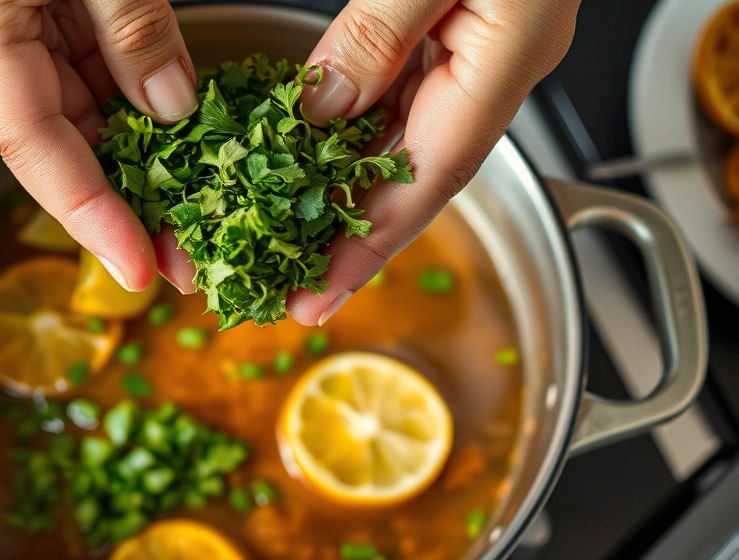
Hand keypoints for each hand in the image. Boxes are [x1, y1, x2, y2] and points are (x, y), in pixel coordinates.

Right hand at [0, 0, 199, 292]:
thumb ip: (131, 24)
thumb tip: (172, 101)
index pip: (27, 140)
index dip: (86, 213)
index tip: (136, 268)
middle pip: (54, 142)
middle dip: (123, 203)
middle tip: (182, 255)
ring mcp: (1, 21)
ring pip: (73, 109)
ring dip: (134, 156)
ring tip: (191, 206)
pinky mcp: (26, 5)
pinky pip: (81, 66)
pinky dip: (129, 97)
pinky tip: (174, 129)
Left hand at [287, 0, 580, 324]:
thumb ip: (378, 33)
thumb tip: (324, 106)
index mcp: (508, 56)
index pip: (431, 178)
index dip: (372, 247)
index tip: (320, 298)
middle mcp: (497, 66)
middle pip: (415, 174)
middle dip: (351, 232)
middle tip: (288, 280)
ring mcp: (479, 49)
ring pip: (402, 137)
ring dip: (345, 182)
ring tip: (287, 226)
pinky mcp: (457, 27)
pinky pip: (397, 90)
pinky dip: (352, 123)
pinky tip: (309, 146)